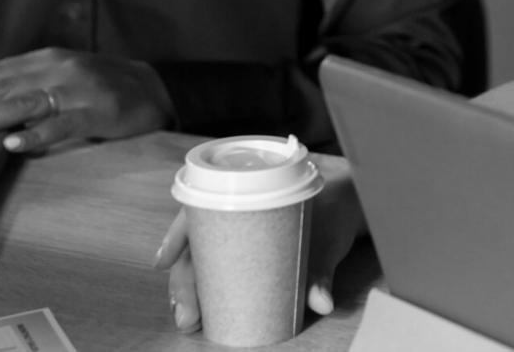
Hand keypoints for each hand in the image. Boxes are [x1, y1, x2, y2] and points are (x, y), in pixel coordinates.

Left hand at [0, 47, 174, 152]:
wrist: (154, 88)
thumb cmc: (100, 86)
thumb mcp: (62, 76)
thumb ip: (27, 84)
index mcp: (46, 59)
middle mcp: (58, 69)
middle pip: (1, 87)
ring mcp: (78, 90)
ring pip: (25, 103)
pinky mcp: (98, 112)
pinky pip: (62, 124)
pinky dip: (36, 134)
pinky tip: (13, 144)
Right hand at [155, 154, 362, 331]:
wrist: (349, 206)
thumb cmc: (334, 215)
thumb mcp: (330, 241)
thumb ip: (323, 272)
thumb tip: (322, 304)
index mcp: (250, 194)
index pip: (200, 209)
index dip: (177, 234)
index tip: (163, 262)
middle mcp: (237, 210)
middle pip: (197, 241)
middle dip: (183, 280)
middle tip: (185, 315)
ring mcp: (239, 229)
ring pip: (200, 254)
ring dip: (187, 287)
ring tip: (186, 319)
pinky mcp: (247, 248)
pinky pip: (216, 262)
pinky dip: (204, 285)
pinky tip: (196, 309)